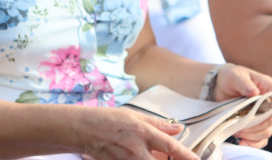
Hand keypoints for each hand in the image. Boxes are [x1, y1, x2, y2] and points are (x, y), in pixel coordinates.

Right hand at [80, 108, 197, 159]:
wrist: (84, 129)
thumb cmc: (110, 119)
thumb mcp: (136, 116)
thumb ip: (159, 124)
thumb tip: (179, 128)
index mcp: (143, 132)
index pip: (171, 147)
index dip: (187, 156)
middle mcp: (137, 149)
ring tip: (156, 156)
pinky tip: (147, 158)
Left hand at [210, 64, 271, 147]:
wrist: (219, 86)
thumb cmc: (230, 77)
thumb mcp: (235, 76)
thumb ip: (244, 83)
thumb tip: (255, 93)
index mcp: (268, 87)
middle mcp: (268, 102)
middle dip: (259, 125)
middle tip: (242, 125)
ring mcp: (262, 115)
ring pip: (267, 131)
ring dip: (253, 134)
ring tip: (237, 130)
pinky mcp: (255, 125)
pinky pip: (260, 139)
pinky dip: (252, 143)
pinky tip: (242, 142)